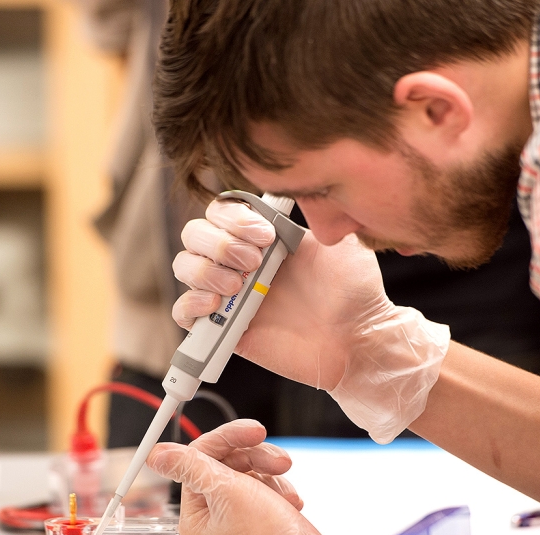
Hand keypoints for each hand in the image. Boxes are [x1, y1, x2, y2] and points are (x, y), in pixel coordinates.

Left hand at [147, 419, 373, 534]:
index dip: (228, 440)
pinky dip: (280, 489)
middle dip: (256, 458)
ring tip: (286, 488)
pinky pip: (266, 486)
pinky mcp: (261, 516)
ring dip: (271, 474)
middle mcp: (213, 514)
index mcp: (196, 513)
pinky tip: (290, 502)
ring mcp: (238, 515)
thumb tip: (156, 454)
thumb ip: (191, 467)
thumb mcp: (227, 493)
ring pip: (250, 471)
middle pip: (227, 461)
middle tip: (279, 462)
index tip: (252, 431)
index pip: (201, 457)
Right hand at [172, 199, 450, 441]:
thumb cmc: (353, 292)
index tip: (266, 237)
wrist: (356, 340)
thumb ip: (313, 213)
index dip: (233, 218)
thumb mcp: (338, 241)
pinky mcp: (222, 330)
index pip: (220, 211)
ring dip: (205, 270)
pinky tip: (217, 304)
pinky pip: (183, 313)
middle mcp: (241, 263)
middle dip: (219, 243)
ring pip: (184, 267)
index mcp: (263, 238)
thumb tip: (288, 188)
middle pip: (194, 235)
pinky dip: (190, 304)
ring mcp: (229, 296)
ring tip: (239, 286)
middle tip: (255, 263)